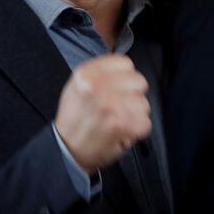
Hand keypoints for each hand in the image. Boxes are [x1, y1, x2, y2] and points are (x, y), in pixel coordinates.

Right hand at [55, 54, 150, 173]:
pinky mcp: (124, 125)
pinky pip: (145, 122)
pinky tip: (122, 131)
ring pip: (144, 103)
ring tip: (118, 120)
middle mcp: (100, 87)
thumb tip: (125, 68)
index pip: (125, 63)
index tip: (119, 86)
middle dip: (132, 94)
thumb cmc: (74, 119)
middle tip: (119, 106)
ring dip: (135, 113)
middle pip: (138, 81)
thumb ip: (99, 72)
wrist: (67, 150)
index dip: (125, 76)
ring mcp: (113, 106)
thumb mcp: (76, 85)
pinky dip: (137, 130)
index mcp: (87, 74)